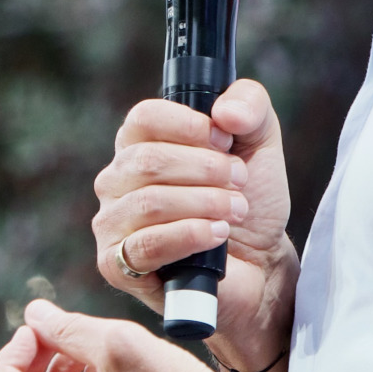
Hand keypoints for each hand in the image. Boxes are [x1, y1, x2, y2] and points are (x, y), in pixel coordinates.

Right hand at [90, 78, 295, 371]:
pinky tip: (217, 234)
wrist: (260, 265)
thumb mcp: (260, 142)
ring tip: (236, 210)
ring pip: (148, 203)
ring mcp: (112, 223)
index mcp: (140, 144)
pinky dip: (188, 236)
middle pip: (147, 161)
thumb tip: (224, 111)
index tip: (225, 140)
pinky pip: (145, 245)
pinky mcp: (117, 266)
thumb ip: (250, 105)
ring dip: (204, 204)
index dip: (188, 125)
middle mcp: (117, 180)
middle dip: (205, 169)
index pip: (144, 118)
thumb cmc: (250, 201)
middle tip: (240, 181)